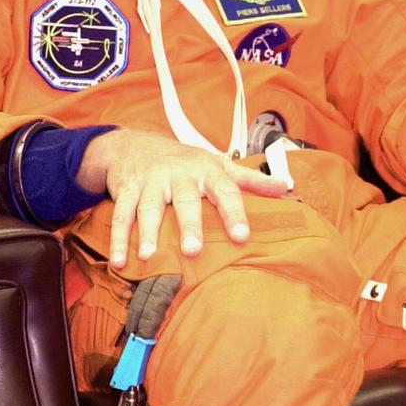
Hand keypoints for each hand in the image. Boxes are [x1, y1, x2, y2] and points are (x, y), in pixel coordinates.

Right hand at [77, 128, 287, 266]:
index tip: (242, 236)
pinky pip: (120, 216)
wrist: (136, 144)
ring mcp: (150, 182)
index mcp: (206, 171)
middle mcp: (178, 175)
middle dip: (188, 225)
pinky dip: (119, 239)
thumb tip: (286, 188)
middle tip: (193, 251)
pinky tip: (120, 261)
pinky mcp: (126, 190)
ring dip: (146, 233)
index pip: (225, 191)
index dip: (234, 213)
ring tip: (149, 256)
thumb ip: (250, 181)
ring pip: (148, 208)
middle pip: (184, 201)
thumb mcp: (219, 165)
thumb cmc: (185, 161)